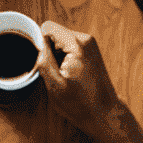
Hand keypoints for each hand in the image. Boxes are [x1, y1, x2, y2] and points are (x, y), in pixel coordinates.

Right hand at [36, 22, 142, 142]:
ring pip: (61, 40)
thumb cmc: (81, 104)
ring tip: (64, 75)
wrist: (105, 114)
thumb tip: (37, 41)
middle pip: (55, 33)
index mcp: (77, 45)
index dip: (40, 43)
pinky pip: (70, 47)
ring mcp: (90, 44)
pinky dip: (65, 58)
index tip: (43, 61)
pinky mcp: (91, 50)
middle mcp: (86, 39)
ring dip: (57, 56)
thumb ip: (44, 59)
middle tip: (55, 72)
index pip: (48, 27)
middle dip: (49, 51)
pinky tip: (70, 74)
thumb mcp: (55, 85)